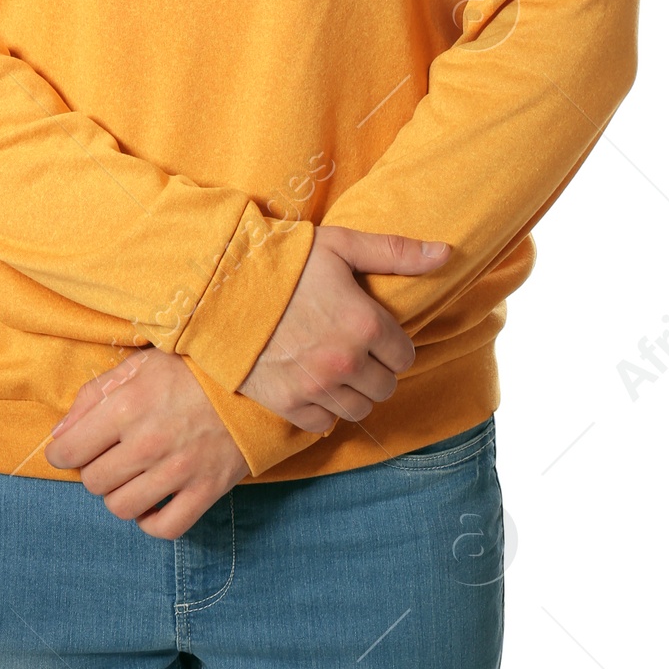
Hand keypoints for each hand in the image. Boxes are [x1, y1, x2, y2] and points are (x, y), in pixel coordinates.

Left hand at [43, 348, 247, 539]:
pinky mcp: (206, 490)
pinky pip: (164, 528)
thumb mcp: (138, 365)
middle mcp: (148, 443)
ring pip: (122, 508)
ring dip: (121, 495)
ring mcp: (178, 471)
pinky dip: (152, 521)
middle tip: (111, 455)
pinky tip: (154, 500)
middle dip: (95, 470)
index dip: (62, 453)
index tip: (70, 451)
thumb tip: (59, 435)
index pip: (69, 451)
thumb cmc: (191, 369)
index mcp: (126, 406)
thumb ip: (93, 396)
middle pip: (93, 483)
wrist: (254, 379)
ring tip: (133, 476)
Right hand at [237, 224, 450, 431]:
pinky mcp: (289, 405)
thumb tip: (446, 254)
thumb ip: (396, 253)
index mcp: (365, 323)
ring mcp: (317, 388)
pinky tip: (314, 383)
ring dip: (355, 392)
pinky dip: (325, 408)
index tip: (372, 330)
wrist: (222, 287)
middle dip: (376, 368)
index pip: (405, 354)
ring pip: (360, 409)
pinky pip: (326, 423)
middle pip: (386, 386)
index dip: (391, 342)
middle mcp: (347, 362)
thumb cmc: (285, 262)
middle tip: (354, 348)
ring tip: (336, 367)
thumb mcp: (341, 246)